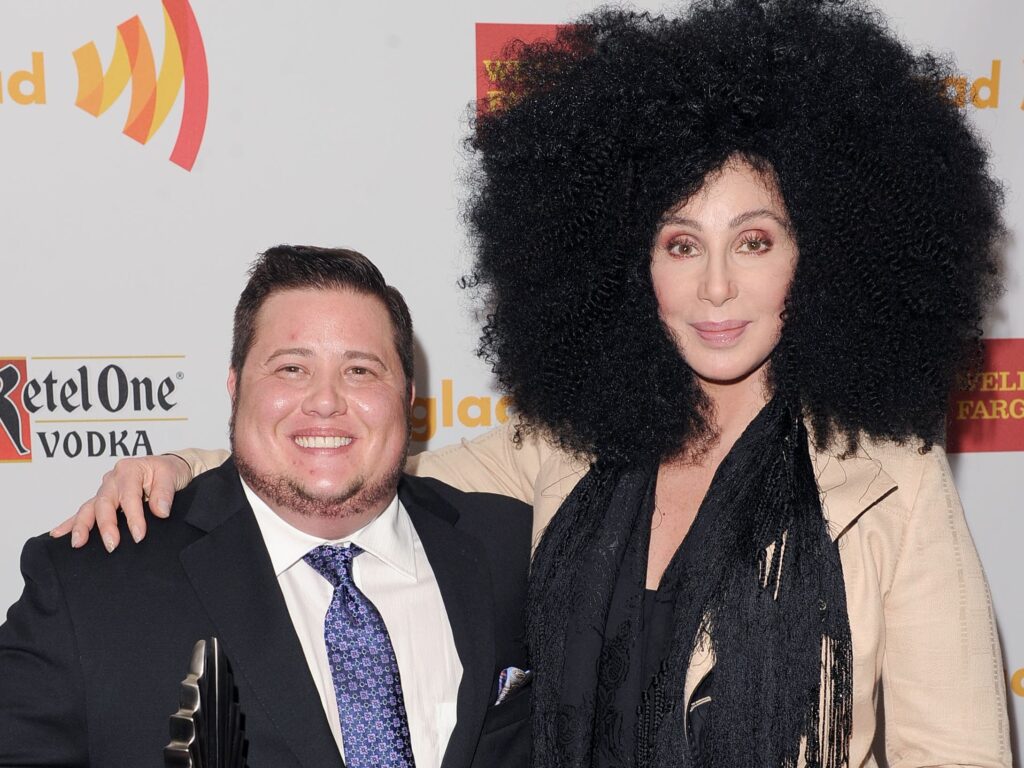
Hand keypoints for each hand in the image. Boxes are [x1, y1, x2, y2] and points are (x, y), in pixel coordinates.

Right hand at [50, 454, 193, 551]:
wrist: (170, 467)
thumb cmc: (170, 471)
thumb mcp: (172, 475)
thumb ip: (165, 493)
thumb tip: (160, 512)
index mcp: (129, 469)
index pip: (129, 496)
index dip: (134, 517)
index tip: (139, 535)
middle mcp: (113, 478)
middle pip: (104, 503)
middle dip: (106, 525)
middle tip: (112, 545)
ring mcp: (105, 489)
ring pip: (89, 507)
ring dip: (82, 526)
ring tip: (77, 543)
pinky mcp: (103, 499)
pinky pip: (85, 511)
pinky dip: (71, 523)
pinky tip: (58, 534)